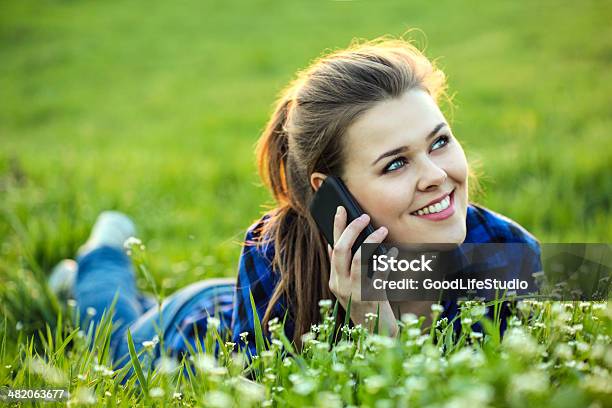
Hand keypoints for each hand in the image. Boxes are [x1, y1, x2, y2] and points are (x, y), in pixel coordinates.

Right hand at [327, 206, 397, 335]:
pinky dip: (387, 259)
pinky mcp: (370, 297)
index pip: (333, 247)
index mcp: (334, 280)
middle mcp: (340, 285)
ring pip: (358, 257)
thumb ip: (340, 268)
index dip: (336, 227)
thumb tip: (332, 244)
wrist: (375, 334)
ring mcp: (354, 291)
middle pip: (341, 249)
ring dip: (370, 240)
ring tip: (382, 230)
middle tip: (364, 216)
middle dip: (352, 229)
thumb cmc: (365, 306)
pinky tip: (393, 252)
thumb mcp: (348, 288)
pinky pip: (379, 272)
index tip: (341, 208)